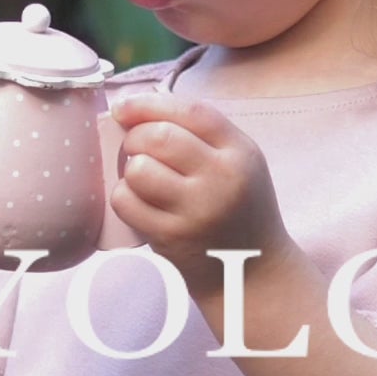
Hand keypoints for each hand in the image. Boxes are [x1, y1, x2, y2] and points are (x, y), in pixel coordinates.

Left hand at [108, 92, 286, 303]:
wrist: (253, 272)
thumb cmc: (239, 209)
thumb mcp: (239, 163)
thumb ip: (201, 134)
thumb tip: (141, 108)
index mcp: (241, 152)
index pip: (191, 112)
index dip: (149, 103)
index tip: (124, 107)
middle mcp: (222, 179)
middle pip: (160, 137)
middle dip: (135, 136)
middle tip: (135, 148)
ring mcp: (196, 210)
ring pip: (139, 169)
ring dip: (130, 169)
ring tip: (141, 177)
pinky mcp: (172, 237)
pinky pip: (127, 202)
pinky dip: (124, 196)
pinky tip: (138, 201)